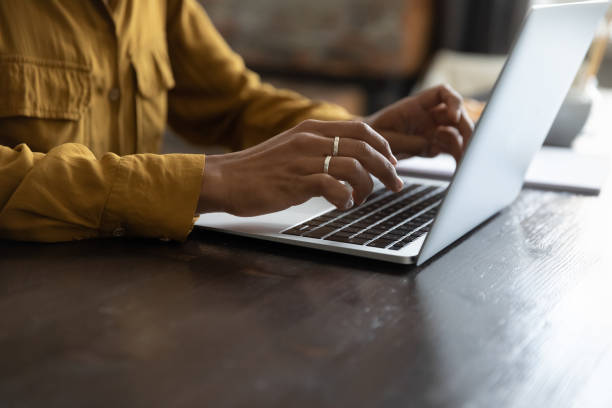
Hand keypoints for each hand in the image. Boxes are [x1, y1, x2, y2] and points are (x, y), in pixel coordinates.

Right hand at [198, 120, 403, 215]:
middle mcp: (310, 141)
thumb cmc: (257, 169)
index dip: (383, 145)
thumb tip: (347, 159)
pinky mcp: (296, 182)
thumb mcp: (291, 148)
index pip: (361, 128)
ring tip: (363, 200)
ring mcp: (303, 160)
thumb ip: (317, 148)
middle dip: (387, 168)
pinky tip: (343, 205)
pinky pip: (334, 187)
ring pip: (354, 166)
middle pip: (364, 147)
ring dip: (368, 186)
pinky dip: (346, 198)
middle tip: (395, 184)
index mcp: (311, 129)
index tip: (392, 161)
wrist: (224, 179)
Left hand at [365, 84, 473, 162]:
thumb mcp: (387, 138)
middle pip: (456, 115)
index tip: (454, 116)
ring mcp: (431, 130)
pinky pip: (451, 148)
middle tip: (469, 143)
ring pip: (457, 133)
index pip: (442, 93)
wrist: (365, 149)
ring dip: (464, 144)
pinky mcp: (432, 146)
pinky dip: (457, 156)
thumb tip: (432, 146)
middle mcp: (427, 116)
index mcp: (415, 106)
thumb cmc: (372, 138)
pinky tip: (459, 164)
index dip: (453, 101)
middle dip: (465, 127)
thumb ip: (409, 141)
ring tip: (463, 159)